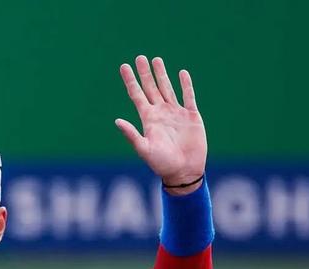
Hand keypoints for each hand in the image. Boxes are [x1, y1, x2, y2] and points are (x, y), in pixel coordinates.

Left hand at [115, 55, 206, 192]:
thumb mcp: (144, 149)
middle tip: (139, 57)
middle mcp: (160, 114)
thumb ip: (132, 135)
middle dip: (145, 73)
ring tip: (156, 60)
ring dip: (162, 75)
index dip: (130, 81)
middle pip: (151, 88)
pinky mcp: (191, 116)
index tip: (123, 66)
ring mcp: (176, 114)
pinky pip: (188, 96)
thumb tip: (116, 121)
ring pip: (167, 89)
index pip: (136, 96)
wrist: (183, 171)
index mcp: (148, 120)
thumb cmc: (161, 164)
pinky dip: (185, 85)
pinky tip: (181, 73)